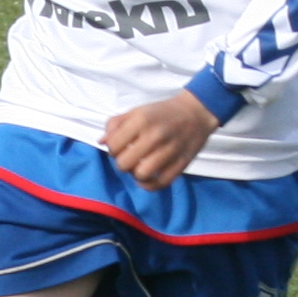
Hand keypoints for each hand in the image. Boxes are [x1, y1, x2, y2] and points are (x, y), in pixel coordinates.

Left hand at [102, 90, 218, 188]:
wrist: (196, 112)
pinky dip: (149, 185)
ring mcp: (169, 151)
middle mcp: (154, 135)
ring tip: (139, 167)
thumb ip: (116, 124)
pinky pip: (160, 183)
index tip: (120, 147)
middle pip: (124, 163)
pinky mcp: (181, 163)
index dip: (112, 149)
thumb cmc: (162, 112)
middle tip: (129, 157)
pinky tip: (147, 178)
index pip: (113, 145)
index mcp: (141, 120)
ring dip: (136, 174)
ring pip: (141, 175)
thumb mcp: (137, 111)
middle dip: (122, 163)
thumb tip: (102, 142)